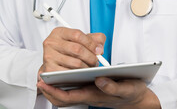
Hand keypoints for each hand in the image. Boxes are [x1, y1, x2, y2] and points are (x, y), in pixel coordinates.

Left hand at [37, 77, 160, 108]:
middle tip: (39, 81)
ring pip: (67, 96)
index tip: (44, 83)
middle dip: (49, 92)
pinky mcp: (92, 90)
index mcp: (95, 96)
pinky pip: (74, 91)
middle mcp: (90, 96)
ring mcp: (90, 94)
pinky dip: (65, 86)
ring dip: (55, 89)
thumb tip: (99, 80)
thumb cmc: (132, 93)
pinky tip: (63, 77)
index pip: (70, 97)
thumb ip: (113, 87)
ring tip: (46, 78)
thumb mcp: (126, 89)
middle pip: (64, 99)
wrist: (137, 99)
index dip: (54, 91)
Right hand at [38, 27, 105, 76]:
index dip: (91, 43)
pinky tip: (82, 73)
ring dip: (87, 67)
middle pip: (77, 49)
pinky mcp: (49, 69)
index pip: (77, 35)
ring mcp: (48, 56)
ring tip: (91, 67)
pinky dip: (78, 75)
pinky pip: (69, 73)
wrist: (55, 59)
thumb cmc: (69, 48)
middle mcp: (51, 42)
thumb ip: (95, 39)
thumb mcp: (81, 39)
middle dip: (91, 57)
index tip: (98, 50)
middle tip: (96, 61)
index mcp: (59, 32)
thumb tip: (100, 48)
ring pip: (75, 63)